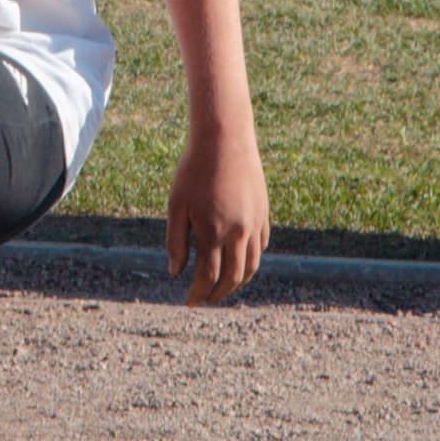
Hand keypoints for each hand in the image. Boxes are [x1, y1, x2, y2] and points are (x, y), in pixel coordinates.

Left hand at [165, 130, 269, 307]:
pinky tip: (240, 260)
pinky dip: (251, 259)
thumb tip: (176, 272)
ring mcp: (254, 223)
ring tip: (224, 286)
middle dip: (218, 293)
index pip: (207, 277)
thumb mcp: (177, 204)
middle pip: (232, 277)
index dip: (198, 293)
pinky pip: (261, 245)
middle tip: (206, 299)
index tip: (189, 302)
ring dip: (238, 282)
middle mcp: (238, 233)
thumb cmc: (193, 169)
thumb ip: (176, 241)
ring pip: (252, 265)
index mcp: (213, 233)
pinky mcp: (263, 212)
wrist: (224, 138)